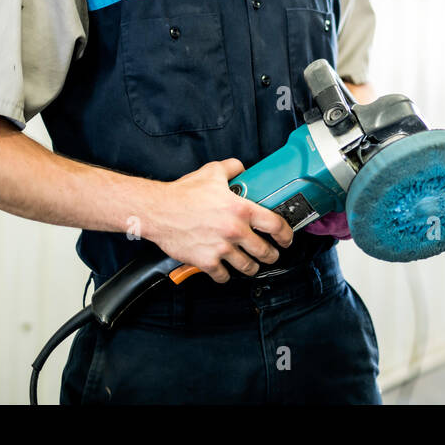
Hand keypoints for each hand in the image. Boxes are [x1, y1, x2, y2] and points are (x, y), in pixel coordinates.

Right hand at [148, 158, 293, 283]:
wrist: (158, 210)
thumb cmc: (183, 193)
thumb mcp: (212, 172)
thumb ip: (232, 168)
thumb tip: (242, 168)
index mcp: (241, 209)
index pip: (275, 225)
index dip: (286, 235)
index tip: (287, 239)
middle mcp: (235, 231)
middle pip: (265, 251)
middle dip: (271, 255)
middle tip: (271, 255)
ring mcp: (221, 249)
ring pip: (247, 267)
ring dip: (252, 268)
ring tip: (252, 266)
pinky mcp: (206, 262)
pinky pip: (223, 276)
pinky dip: (226, 276)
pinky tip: (226, 271)